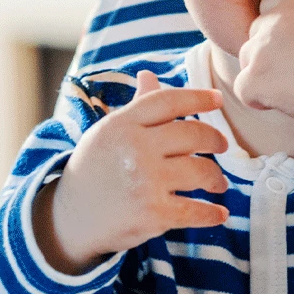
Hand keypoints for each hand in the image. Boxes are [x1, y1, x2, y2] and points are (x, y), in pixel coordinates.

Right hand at [38, 71, 230, 272]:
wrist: (71, 218)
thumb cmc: (95, 169)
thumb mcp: (109, 133)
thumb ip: (136, 107)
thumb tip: (149, 75)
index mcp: (123, 123)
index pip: (169, 101)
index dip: (198, 97)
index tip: (217, 100)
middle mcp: (135, 148)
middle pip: (194, 135)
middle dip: (215, 140)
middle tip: (223, 146)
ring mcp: (145, 181)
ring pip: (202, 171)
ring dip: (216, 178)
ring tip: (218, 183)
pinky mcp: (153, 213)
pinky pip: (196, 210)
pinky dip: (212, 214)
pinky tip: (219, 214)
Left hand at [234, 0, 293, 140]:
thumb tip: (292, 21)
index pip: (267, 9)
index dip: (279, 32)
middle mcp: (272, 18)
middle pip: (254, 36)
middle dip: (269, 54)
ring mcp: (261, 48)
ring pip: (247, 61)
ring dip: (264, 76)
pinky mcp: (256, 77)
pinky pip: (243, 89)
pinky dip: (258, 100)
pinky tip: (286, 100)